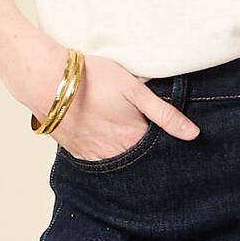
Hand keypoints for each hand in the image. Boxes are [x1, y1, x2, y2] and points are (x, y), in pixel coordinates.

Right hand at [19, 46, 200, 157]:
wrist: (46, 79)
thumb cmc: (92, 77)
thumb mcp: (135, 90)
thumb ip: (165, 114)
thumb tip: (193, 134)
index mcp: (132, 139)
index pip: (157, 152)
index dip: (165, 146)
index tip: (170, 141)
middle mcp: (114, 153)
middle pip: (137, 160)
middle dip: (145, 155)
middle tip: (146, 140)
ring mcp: (92, 154)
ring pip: (116, 163)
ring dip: (124, 155)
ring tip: (125, 139)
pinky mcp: (75, 151)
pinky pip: (96, 161)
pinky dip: (104, 156)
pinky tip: (106, 143)